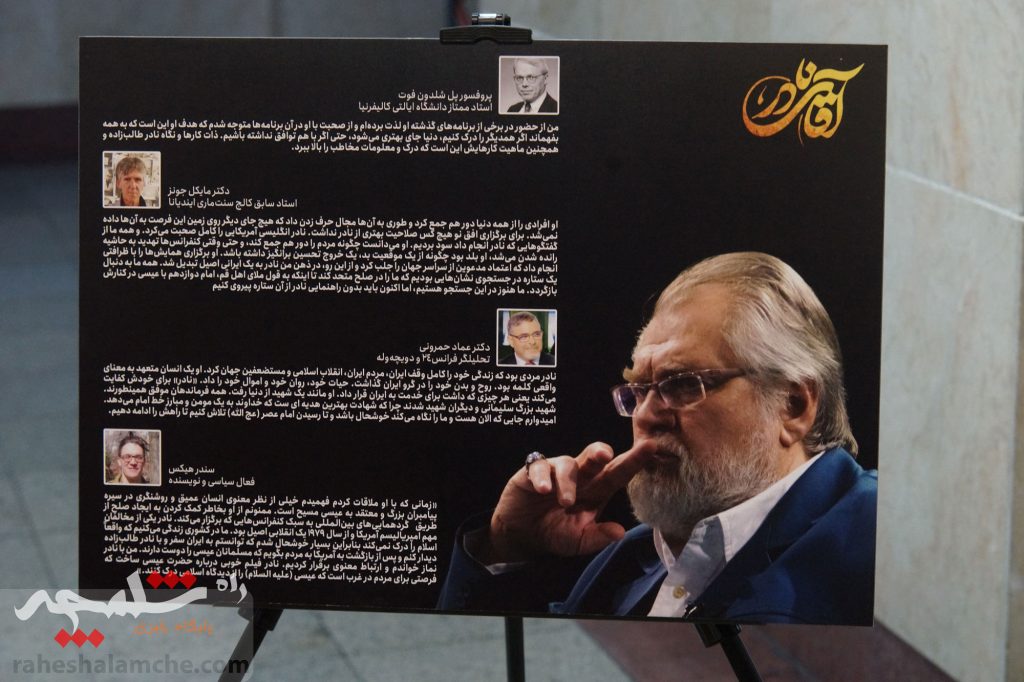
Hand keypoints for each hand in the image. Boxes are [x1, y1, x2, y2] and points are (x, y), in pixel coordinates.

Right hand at [484, 440, 655, 562]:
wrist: (521, 535)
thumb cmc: (555, 533)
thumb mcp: (578, 541)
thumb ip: (597, 537)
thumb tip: (619, 533)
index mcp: (597, 490)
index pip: (618, 474)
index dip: (634, 461)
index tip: (651, 447)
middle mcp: (580, 476)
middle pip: (594, 458)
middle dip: (600, 452)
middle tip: (605, 454)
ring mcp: (557, 471)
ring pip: (567, 464)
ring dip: (567, 482)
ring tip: (564, 502)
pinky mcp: (533, 471)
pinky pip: (539, 466)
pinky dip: (542, 477)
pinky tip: (543, 490)